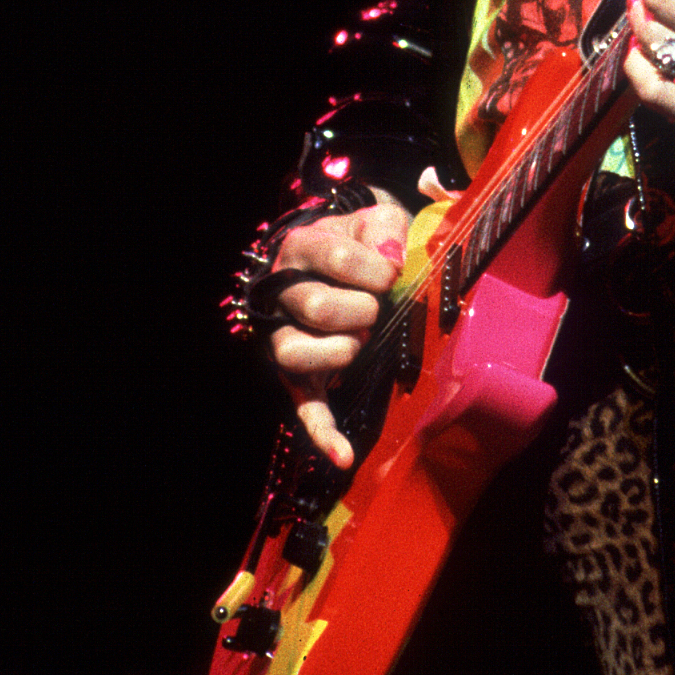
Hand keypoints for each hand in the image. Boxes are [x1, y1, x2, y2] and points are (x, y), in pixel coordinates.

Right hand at [264, 190, 415, 469]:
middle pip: (316, 307)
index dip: (374, 268)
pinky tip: (343, 454)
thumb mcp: (376, 220)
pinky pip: (304, 406)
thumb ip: (387, 230)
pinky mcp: (296, 376)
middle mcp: (281, 293)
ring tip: (361, 341)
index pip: (334, 255)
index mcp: (302, 247)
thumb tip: (391, 261)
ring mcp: (284, 337)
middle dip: (361, 310)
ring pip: (294, 354)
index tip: (392, 273)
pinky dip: (323, 432)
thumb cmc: (363, 241)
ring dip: (339, 351)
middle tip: (376, 309)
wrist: (339, 256)